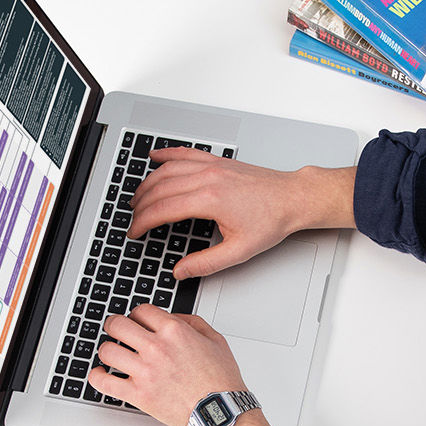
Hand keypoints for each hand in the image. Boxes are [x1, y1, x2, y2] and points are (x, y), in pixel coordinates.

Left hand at [87, 304, 287, 425]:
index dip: (136, 314)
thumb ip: (192, 322)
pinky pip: (104, 382)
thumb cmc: (220, 380)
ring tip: (111, 353)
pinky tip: (99, 374)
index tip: (136, 320)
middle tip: (115, 330)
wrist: (220, 410)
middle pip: (117, 325)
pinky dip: (97, 377)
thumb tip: (173, 316)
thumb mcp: (215, 339)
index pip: (141, 310)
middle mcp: (156, 348)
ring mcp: (144, 372)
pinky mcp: (137, 394)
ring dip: (107, 350)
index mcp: (174, 331)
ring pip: (107, 351)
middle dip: (114, 325)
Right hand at [130, 147, 355, 279]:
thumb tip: (181, 271)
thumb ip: (206, 263)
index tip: (135, 232)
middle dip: (141, 205)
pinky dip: (167, 154)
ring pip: (168, 170)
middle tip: (133, 220)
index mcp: (210, 200)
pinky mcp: (218, 161)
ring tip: (137, 197)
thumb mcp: (239, 251)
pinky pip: (186, 153)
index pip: (163, 210)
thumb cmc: (272, 220)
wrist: (292, 198)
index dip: (143, 222)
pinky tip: (155, 157)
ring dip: (148, 183)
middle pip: (160, 188)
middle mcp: (207, 178)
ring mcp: (212, 166)